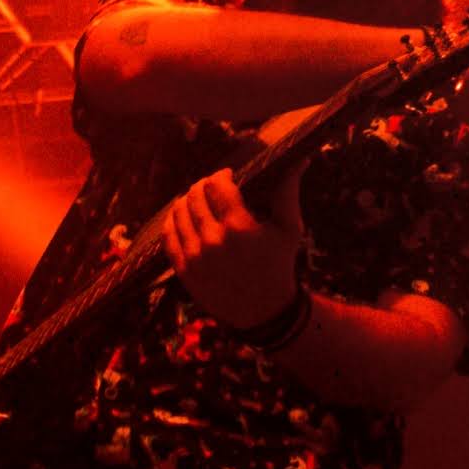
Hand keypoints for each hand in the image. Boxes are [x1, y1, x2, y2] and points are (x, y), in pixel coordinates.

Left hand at [159, 164, 304, 328]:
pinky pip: (168, 236)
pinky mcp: (184, 270)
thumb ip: (288, 191)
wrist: (263, 311)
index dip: (221, 175)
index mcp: (239, 228)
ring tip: (198, 201)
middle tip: (213, 187)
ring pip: (178, 212)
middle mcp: (213, 241)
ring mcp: (195, 256)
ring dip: (187, 200)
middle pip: (194, 195)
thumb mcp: (289, 229)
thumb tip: (300, 158)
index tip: (228, 177)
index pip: (216, 184)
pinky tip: (185, 218)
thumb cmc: (279, 265)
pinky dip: (174, 221)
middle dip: (203, 185)